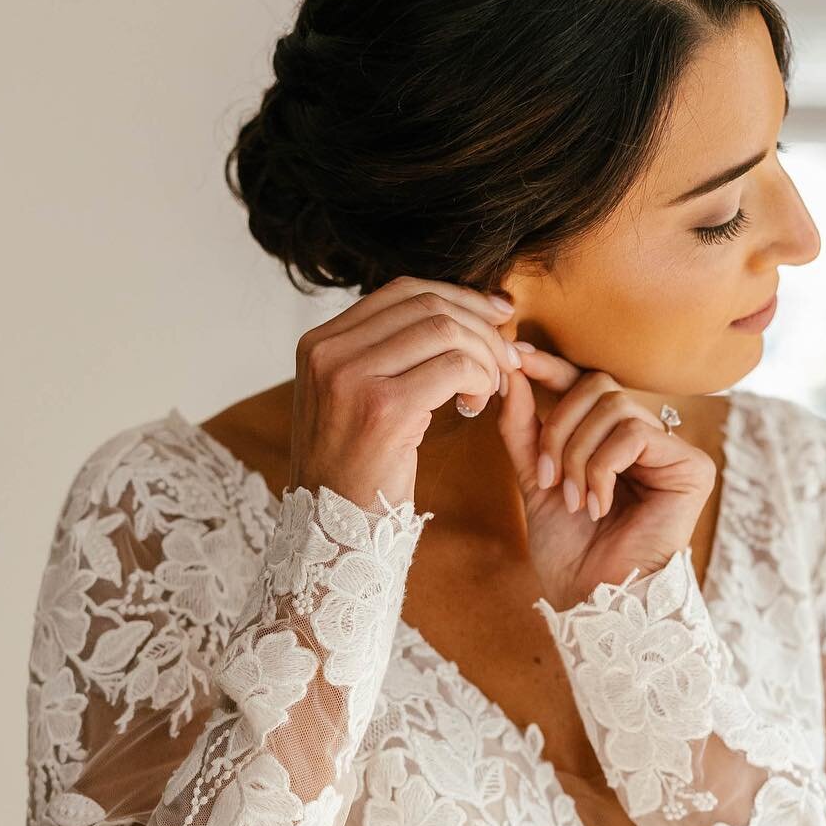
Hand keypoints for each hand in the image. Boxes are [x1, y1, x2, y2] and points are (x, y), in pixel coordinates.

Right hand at [290, 276, 521, 511]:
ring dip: (484, 356)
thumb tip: (447, 312)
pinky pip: (454, 368)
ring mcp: (352, 378)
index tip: (496, 314)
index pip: (402, 292)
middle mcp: (329, 352)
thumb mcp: (349, 400)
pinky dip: (480, 379)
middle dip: (480, 326)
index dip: (459, 296)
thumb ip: (380, 355)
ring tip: (490, 387)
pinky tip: (477, 405)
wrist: (332, 533)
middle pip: (427, 305)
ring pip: (445, 331)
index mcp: (319, 343)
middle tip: (506, 358)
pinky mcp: (383, 409)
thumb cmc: (353, 472)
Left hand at [495, 344, 715, 610]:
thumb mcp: (536, 481)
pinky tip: (599, 505)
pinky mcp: (691, 467)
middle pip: (596, 385)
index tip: (513, 358)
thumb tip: (512, 372)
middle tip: (547, 478)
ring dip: (578, 454)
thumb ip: (525, 429)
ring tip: (574, 500)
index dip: (550, 368)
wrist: (596, 602)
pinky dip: (603, 467)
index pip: (583, 382)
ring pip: (613, 406)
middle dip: (558, 429)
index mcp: (610, 439)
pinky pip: (635, 433)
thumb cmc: (571, 554)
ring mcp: (671, 451)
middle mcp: (645, 439)